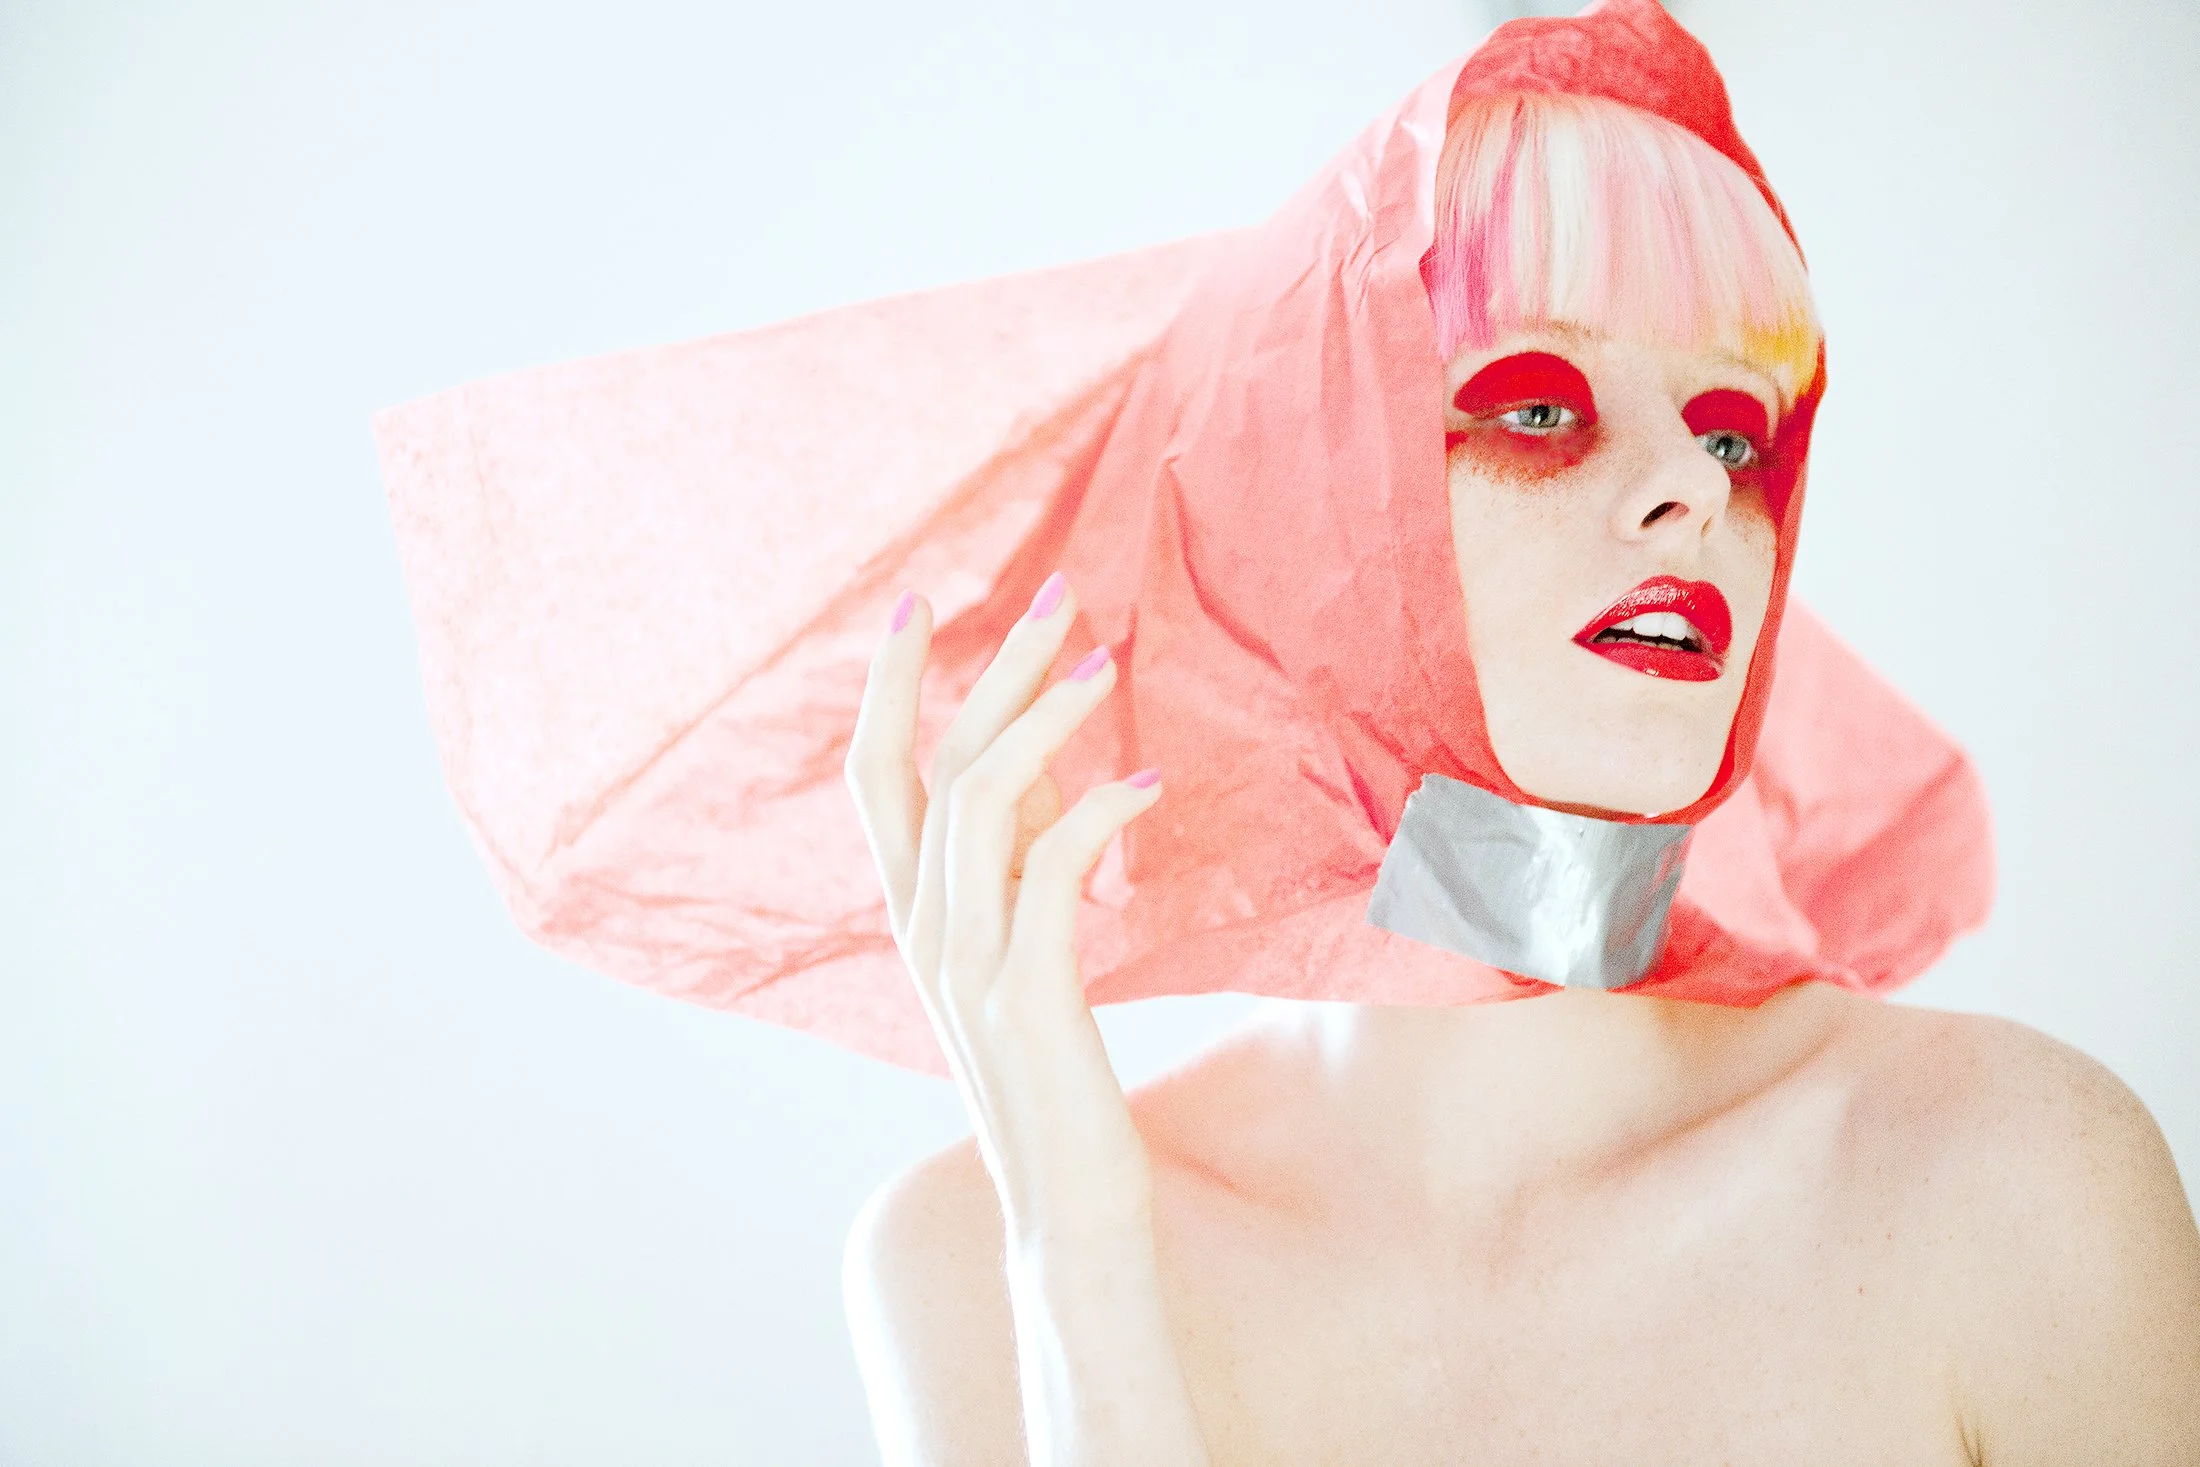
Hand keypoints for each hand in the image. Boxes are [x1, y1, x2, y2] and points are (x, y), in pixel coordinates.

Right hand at [843, 572, 1163, 1237]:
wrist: (1067, 1209)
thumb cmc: (1055, 1079)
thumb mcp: (1020, 953)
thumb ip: (1018, 864)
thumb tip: (1044, 764)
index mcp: (912, 916)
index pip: (871, 775)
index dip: (883, 685)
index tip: (917, 600)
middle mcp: (921, 930)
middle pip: (932, 764)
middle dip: (989, 667)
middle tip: (1056, 593)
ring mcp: (966, 964)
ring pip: (982, 800)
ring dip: (1045, 719)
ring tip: (1106, 664)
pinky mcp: (1026, 996)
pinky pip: (1049, 872)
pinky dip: (1097, 811)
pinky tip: (1146, 783)